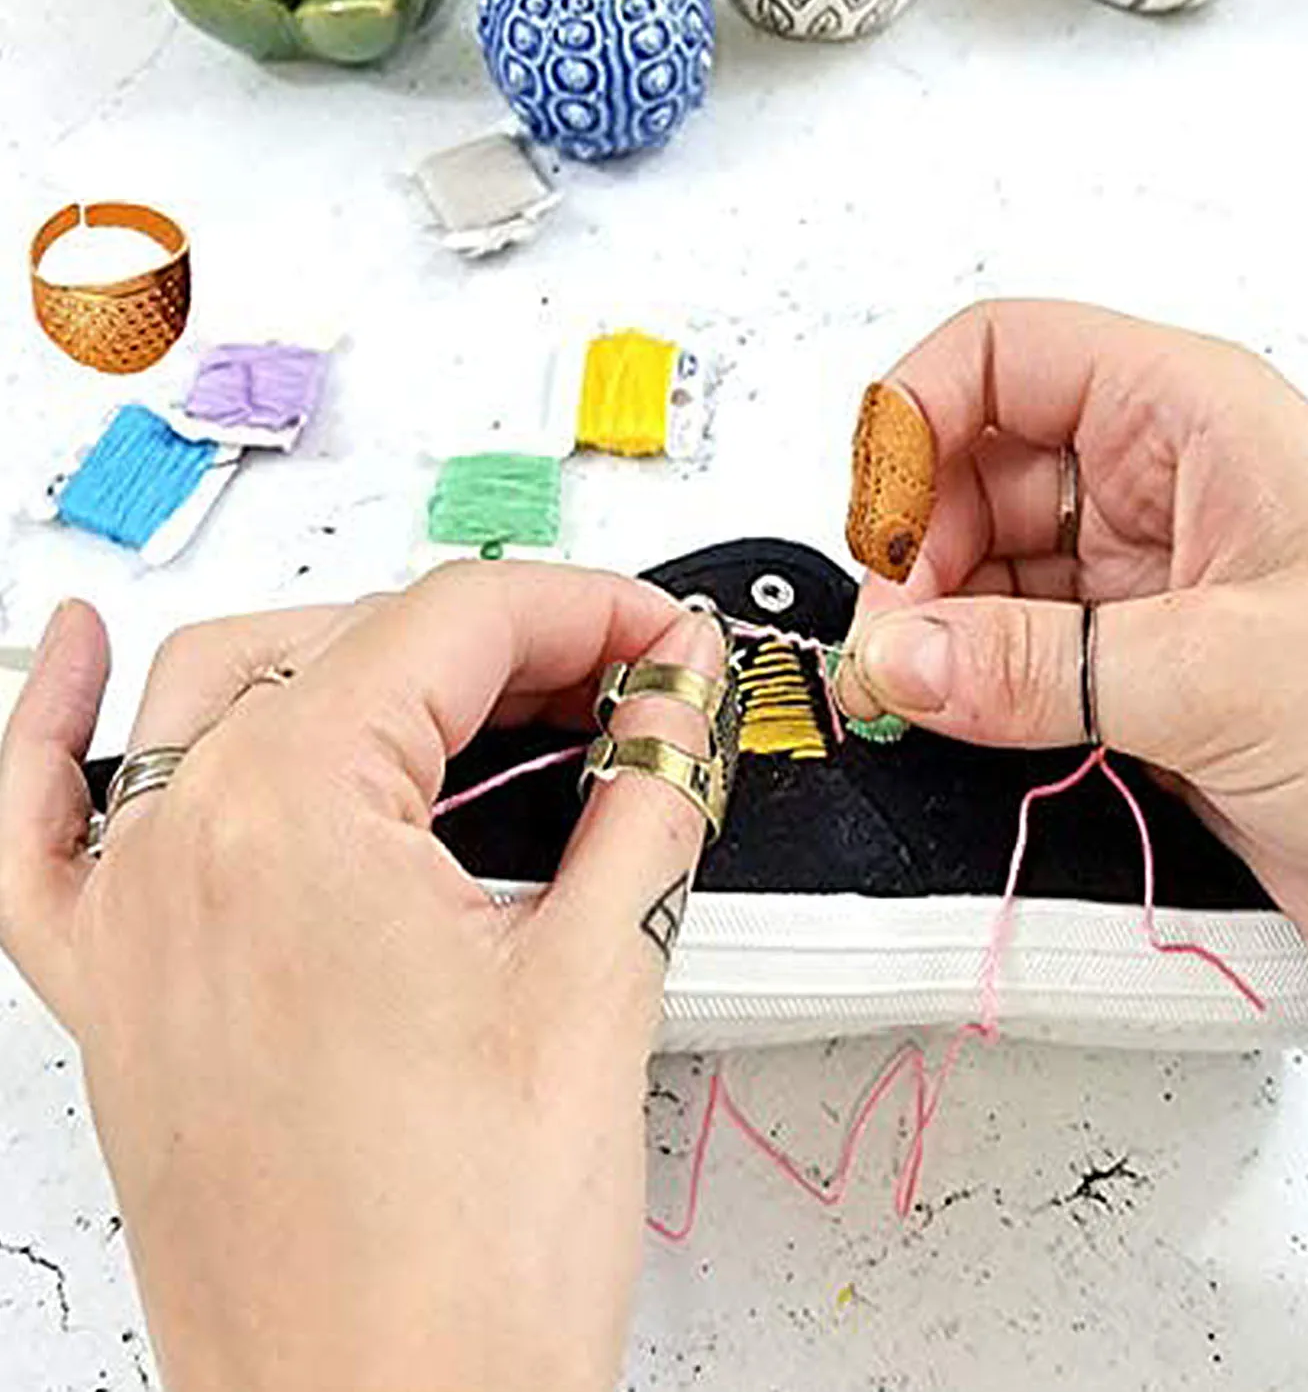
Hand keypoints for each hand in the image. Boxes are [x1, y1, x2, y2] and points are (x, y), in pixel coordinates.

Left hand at [0, 566, 724, 1391]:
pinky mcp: (122, 993)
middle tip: (623, 683)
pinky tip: (87, 650)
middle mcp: (183, 851)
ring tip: (480, 685)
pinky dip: (55, 723)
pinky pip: (38, 825)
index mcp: (291, 818)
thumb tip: (678, 695)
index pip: (458, 623)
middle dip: (509, 640)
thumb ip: (651, 791)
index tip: (659, 639)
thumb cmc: (464, 1265)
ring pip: (224, 693)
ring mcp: (134, 923)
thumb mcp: (598, 980)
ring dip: (357, 657)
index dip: (588, 608)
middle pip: (354, 644)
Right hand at [837, 301, 1307, 1013]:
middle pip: (975, 469)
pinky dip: (972, 690)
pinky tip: (958, 724)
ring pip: (988, 571)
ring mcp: (1150, 589)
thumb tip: (900, 655)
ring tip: (919, 694)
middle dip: (916, 549)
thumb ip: (1039, 664)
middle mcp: (1164, 489)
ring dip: (937, 629)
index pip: (1004, 357)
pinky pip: (1019, 660)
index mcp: (1195, 418)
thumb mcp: (1225, 670)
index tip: (877, 524)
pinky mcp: (1143, 683)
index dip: (917, 420)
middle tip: (896, 644)